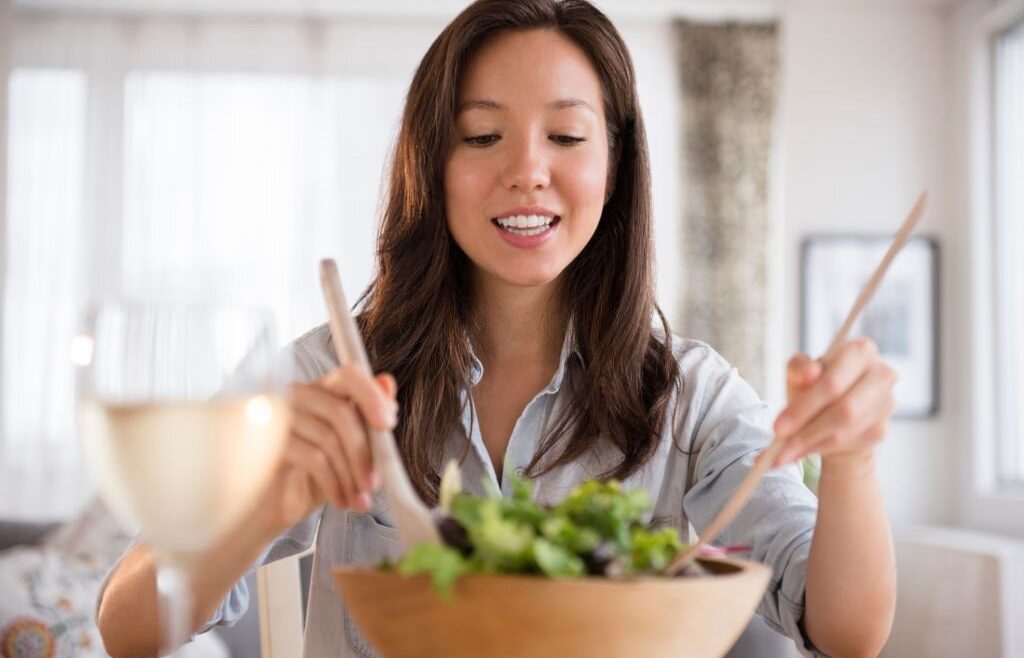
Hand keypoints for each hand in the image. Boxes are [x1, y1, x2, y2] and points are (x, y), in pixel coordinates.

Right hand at [257, 364, 397, 534]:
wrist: (273, 506)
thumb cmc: (312, 475)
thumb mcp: (350, 449)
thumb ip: (369, 418)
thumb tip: (387, 383)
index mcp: (321, 390)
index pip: (348, 375)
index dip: (371, 396)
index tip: (388, 425)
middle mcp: (297, 395)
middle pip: (340, 410)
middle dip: (364, 452)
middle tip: (375, 484)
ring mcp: (278, 416)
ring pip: (328, 437)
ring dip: (350, 475)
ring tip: (359, 499)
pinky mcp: (267, 442)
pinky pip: (311, 458)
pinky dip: (333, 483)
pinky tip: (341, 500)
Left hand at [771, 338, 896, 468]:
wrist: (834, 412)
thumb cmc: (816, 386)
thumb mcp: (800, 374)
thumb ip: (799, 368)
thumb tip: (809, 373)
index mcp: (860, 351)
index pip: (833, 382)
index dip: (805, 406)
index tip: (777, 427)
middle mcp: (881, 375)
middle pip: (843, 409)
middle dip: (806, 431)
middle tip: (779, 446)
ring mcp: (885, 404)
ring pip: (845, 430)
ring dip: (810, 444)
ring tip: (784, 453)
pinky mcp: (881, 428)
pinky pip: (848, 443)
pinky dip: (819, 449)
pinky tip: (801, 451)